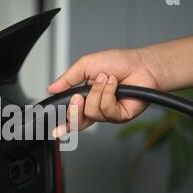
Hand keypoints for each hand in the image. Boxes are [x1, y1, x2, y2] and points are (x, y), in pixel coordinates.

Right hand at [48, 48, 165, 134]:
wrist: (141, 64)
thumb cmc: (118, 63)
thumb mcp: (86, 65)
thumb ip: (67, 78)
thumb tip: (51, 88)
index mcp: (85, 98)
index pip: (71, 115)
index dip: (62, 124)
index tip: (54, 129)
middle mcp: (96, 108)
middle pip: (77, 121)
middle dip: (75, 109)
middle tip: (78, 96)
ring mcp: (108, 114)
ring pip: (91, 113)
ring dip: (98, 93)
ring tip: (106, 79)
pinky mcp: (120, 116)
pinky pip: (106, 110)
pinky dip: (109, 94)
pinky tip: (114, 85)